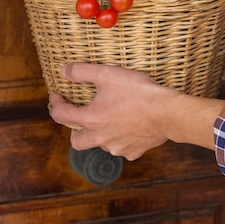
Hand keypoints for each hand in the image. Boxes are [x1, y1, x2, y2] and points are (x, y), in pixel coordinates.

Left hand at [48, 63, 175, 159]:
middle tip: (81, 116)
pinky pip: (121, 147)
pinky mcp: (133, 152)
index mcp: (91, 119)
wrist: (168, 113)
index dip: (55, 103)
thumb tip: (64, 71)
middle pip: (77, 141)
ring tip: (110, 117)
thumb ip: (82, 72)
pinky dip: (121, 138)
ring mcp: (117, 147)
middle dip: (74, 129)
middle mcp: (100, 138)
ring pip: (100, 144)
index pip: (61, 115)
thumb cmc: (138, 92)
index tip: (56, 95)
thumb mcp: (107, 74)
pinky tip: (129, 125)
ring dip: (100, 133)